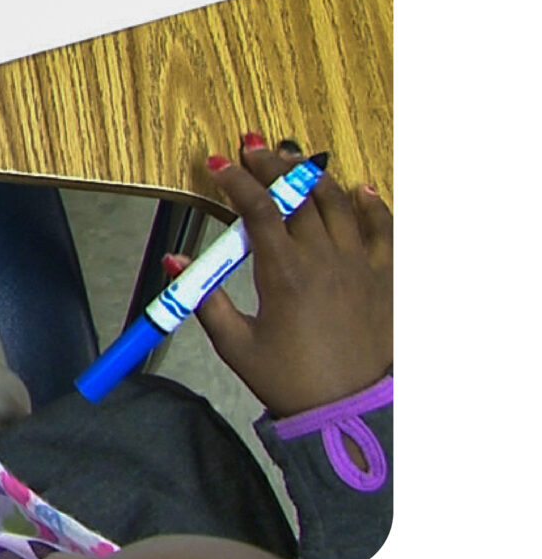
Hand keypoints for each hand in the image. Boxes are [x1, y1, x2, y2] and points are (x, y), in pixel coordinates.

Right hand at [186, 138, 392, 415]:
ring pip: (339, 203)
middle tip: (253, 149)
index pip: (259, 209)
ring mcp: (359, 266)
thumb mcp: (235, 344)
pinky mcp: (384, 279)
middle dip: (273, 166)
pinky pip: (383, 230)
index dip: (237, 181)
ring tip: (295, 160)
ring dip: (314, 176)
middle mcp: (325, 261)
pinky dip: (372, 205)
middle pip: (299, 195)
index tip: (218, 164)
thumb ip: (203, 299)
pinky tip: (360, 189)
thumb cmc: (290, 379)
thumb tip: (174, 262)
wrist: (348, 409)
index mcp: (285, 274)